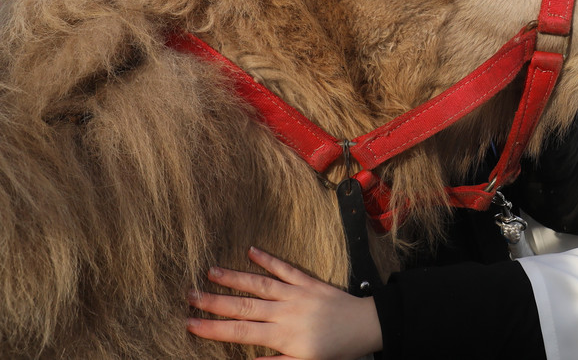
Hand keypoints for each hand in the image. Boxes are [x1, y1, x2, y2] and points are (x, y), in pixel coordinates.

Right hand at [186, 247, 381, 359]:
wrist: (366, 326)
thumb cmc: (335, 350)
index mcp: (282, 336)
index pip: (239, 332)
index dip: (212, 328)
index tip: (189, 323)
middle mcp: (285, 312)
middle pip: (243, 306)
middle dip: (214, 302)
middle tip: (189, 295)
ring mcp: (296, 294)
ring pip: (260, 284)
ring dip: (234, 277)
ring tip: (211, 271)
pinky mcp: (309, 282)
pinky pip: (286, 269)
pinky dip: (269, 259)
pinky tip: (252, 250)